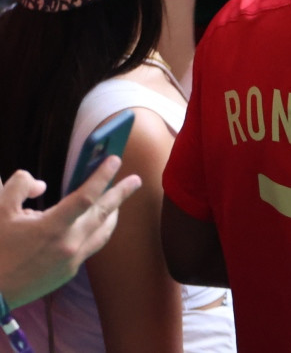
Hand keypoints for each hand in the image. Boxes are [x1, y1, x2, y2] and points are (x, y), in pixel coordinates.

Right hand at [0, 156, 141, 306]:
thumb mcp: (0, 211)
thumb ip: (20, 186)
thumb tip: (42, 185)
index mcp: (52, 228)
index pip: (86, 197)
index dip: (102, 177)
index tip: (114, 161)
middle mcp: (68, 245)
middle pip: (103, 214)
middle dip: (121, 194)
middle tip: (135, 180)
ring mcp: (72, 260)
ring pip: (102, 232)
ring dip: (113, 214)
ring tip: (118, 202)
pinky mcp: (70, 272)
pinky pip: (91, 246)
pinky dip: (97, 231)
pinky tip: (96, 224)